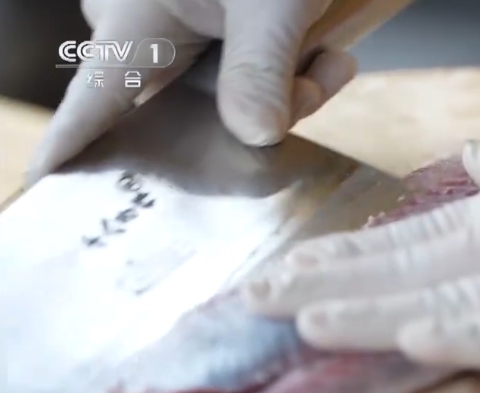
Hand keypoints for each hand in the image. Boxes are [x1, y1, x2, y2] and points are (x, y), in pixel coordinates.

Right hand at [30, 0, 354, 176]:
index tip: (42, 181)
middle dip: (260, 111)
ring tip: (330, 57)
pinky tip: (331, 52)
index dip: (70, 144)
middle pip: (192, 111)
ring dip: (288, 89)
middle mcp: (148, 28)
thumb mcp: (270, 4)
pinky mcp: (214, 27)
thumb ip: (261, 71)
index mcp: (135, 20)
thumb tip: (255, 136)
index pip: (92, 100)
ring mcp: (182, 28)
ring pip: (229, 97)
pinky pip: (248, 74)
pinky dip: (292, 70)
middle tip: (314, 82)